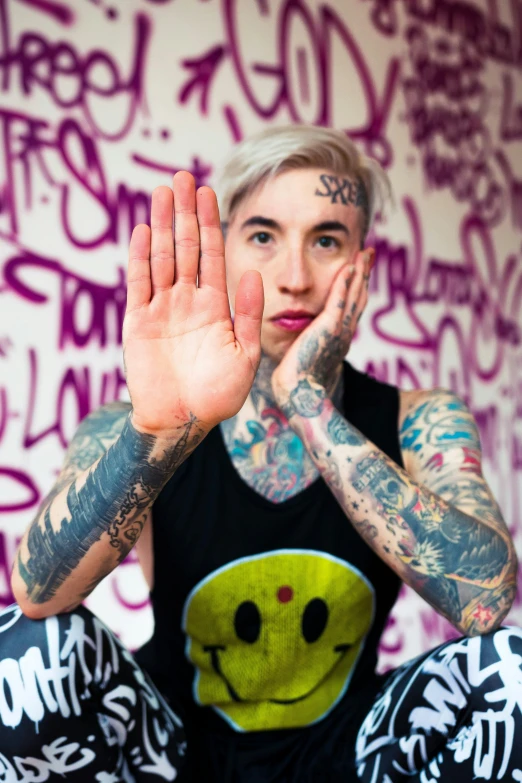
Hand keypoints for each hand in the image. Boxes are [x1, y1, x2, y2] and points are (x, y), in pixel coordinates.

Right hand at [123, 172, 263, 435]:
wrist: (183, 423)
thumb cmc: (218, 395)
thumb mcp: (245, 354)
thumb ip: (248, 313)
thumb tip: (255, 271)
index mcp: (214, 307)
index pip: (212, 256)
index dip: (209, 224)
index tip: (208, 192)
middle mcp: (187, 302)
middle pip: (184, 248)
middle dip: (184, 213)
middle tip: (182, 177)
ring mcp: (161, 310)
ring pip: (161, 258)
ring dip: (161, 225)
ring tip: (162, 192)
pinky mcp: (137, 323)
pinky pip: (139, 284)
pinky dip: (140, 258)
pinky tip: (144, 231)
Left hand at [271, 250, 371, 411]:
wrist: (299, 394)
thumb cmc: (297, 382)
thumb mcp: (306, 356)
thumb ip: (309, 343)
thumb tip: (302, 338)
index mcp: (339, 339)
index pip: (351, 307)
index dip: (357, 287)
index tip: (359, 269)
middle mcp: (344, 333)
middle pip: (359, 297)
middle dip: (364, 274)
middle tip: (369, 253)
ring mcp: (339, 330)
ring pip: (353, 295)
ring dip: (360, 272)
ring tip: (364, 253)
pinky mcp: (329, 329)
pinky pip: (339, 300)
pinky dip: (345, 283)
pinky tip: (349, 267)